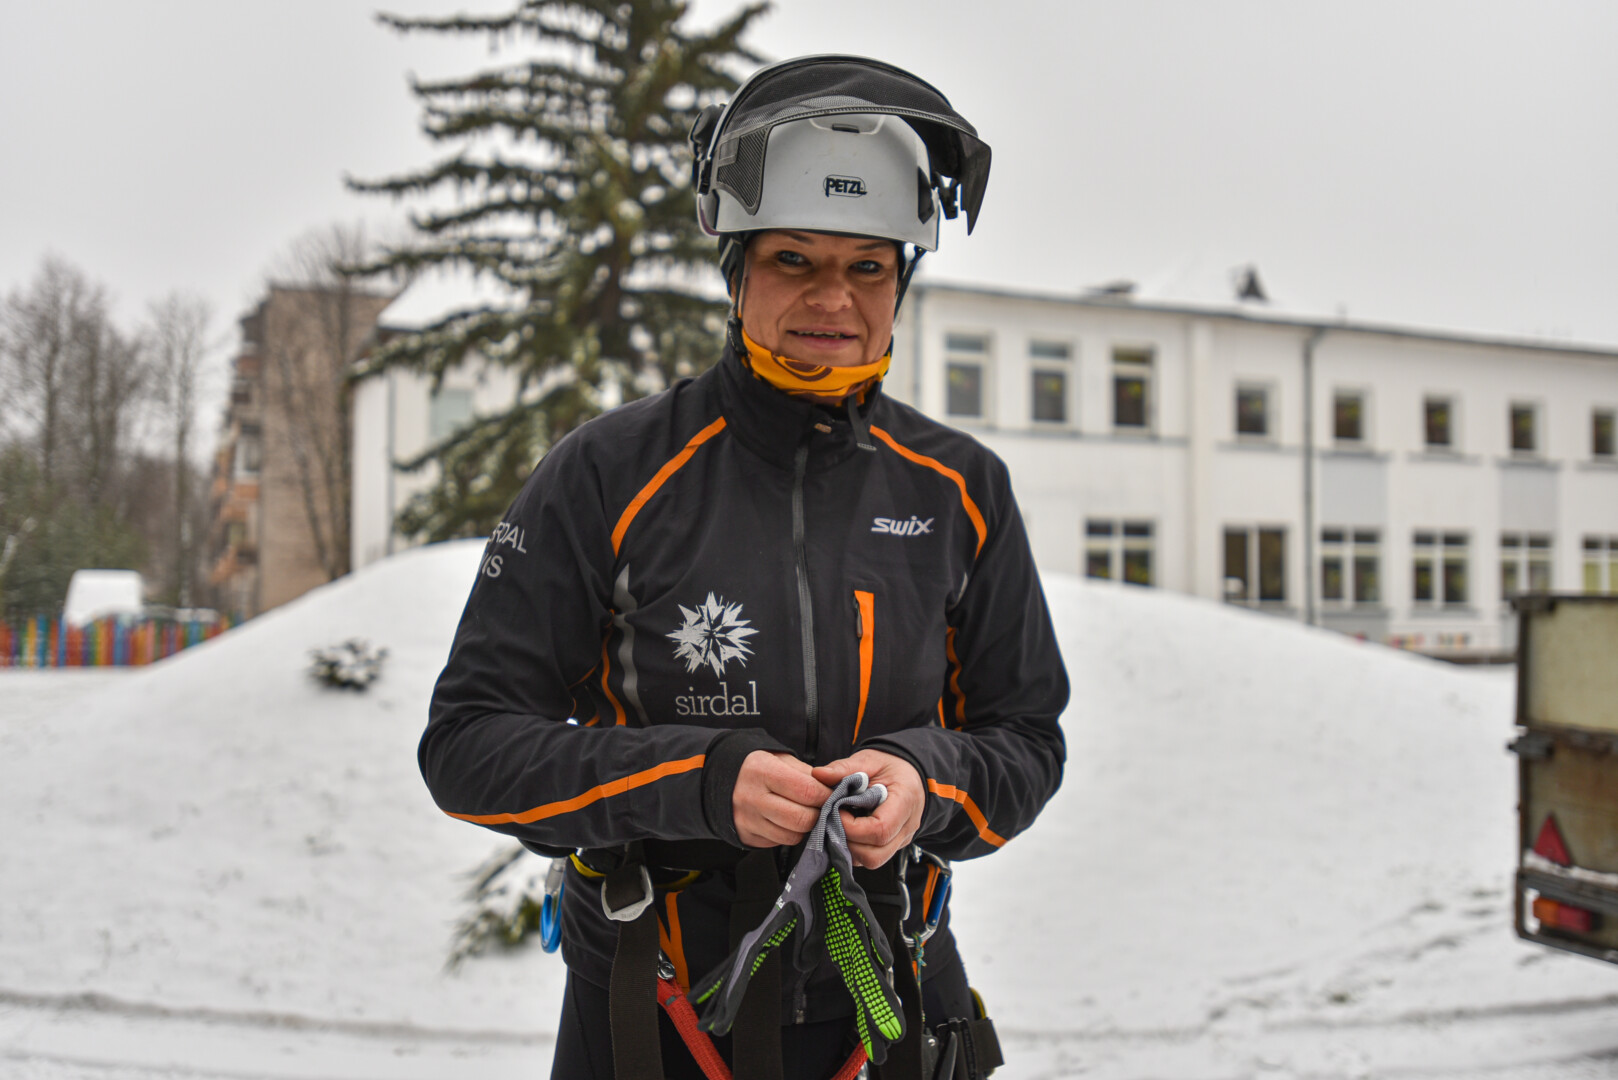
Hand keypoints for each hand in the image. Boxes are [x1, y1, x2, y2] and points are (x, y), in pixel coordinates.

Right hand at [733, 751, 832, 847]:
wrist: (724, 781)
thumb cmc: (762, 769)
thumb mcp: (783, 761)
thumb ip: (810, 775)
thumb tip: (837, 790)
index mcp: (762, 770)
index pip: (807, 791)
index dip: (826, 795)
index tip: (832, 795)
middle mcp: (751, 796)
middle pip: (802, 818)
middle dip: (818, 814)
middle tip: (821, 808)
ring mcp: (747, 819)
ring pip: (793, 836)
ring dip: (805, 827)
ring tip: (803, 813)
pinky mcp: (747, 836)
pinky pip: (780, 843)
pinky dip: (790, 834)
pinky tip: (787, 822)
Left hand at [811, 750, 924, 868]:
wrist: (908, 772)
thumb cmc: (890, 766)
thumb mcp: (868, 759)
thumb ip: (844, 768)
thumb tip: (818, 774)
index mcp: (905, 802)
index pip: (880, 830)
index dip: (852, 827)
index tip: (837, 811)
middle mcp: (906, 827)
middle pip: (876, 854)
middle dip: (848, 842)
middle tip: (835, 821)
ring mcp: (901, 840)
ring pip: (872, 860)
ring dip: (849, 848)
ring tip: (841, 825)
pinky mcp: (892, 846)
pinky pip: (871, 857)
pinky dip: (855, 849)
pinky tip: (848, 830)